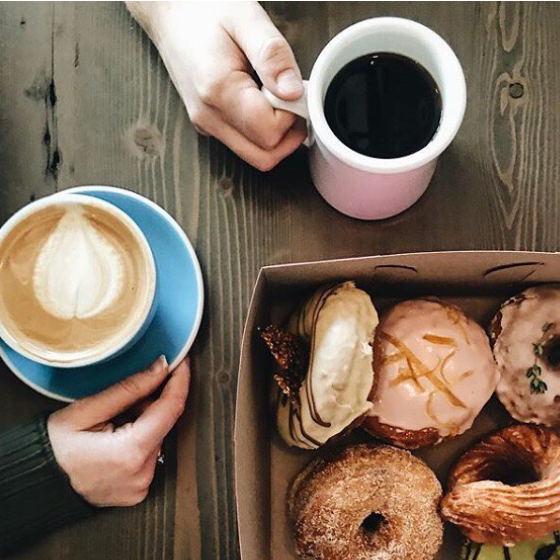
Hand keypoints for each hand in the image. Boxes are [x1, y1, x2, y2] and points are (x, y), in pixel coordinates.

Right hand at [47, 356, 189, 506]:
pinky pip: (150, 455)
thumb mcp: (88, 409)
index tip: (180, 361)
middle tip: (124, 400)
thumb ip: (129, 389)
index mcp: (131, 452)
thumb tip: (161, 367)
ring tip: (113, 424)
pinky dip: (141, 440)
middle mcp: (142, 473)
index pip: (171, 408)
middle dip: (153, 403)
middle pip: (165, 423)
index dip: (180, 381)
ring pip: (159, 437)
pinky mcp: (139, 491)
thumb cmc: (54, 446)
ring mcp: (141, 486)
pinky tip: (116, 439)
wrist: (36, 481)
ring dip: (146, 422)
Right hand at [126, 1, 306, 170]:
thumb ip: (273, 56)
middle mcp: (209, 116)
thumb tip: (293, 92)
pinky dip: (262, 134)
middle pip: (264, 156)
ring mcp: (207, 125)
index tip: (295, 90)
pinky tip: (262, 103)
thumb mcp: (247, 19)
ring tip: (277, 99)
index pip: (269, 131)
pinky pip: (245, 146)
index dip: (292, 115)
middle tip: (291, 100)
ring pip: (256, 157)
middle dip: (288, 134)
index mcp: (219, 90)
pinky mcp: (209, 126)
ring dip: (277, 137)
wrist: (170, 14)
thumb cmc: (204, 11)